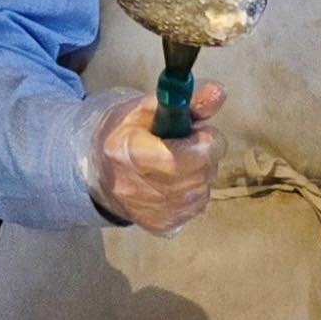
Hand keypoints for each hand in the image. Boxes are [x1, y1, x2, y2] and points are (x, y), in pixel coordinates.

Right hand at [88, 83, 226, 235]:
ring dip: (202, 174)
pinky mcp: (160, 227)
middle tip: (190, 145)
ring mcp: (147, 212)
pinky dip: (196, 192)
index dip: (202, 142)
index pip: (183, 157)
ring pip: (203, 191)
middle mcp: (134, 188)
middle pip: (199, 174)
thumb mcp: (151, 107)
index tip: (198, 132)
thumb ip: (188, 101)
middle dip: (205, 155)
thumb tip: (219, 92)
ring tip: (182, 162)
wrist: (101, 169)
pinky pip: (198, 208)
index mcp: (127, 152)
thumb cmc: (128, 132)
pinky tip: (179, 181)